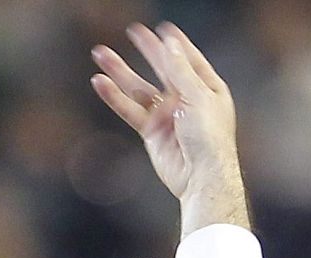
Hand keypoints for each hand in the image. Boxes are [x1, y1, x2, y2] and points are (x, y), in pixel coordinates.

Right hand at [92, 23, 247, 229]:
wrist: (200, 176)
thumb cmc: (210, 139)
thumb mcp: (198, 98)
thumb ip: (180, 71)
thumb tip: (169, 45)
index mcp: (207, 87)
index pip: (188, 59)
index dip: (175, 44)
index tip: (161, 28)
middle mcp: (186, 98)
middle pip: (162, 68)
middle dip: (146, 50)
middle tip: (131, 31)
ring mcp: (166, 115)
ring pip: (139, 88)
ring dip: (120, 71)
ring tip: (101, 54)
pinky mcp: (150, 131)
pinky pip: (129, 110)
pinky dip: (114, 97)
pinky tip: (100, 83)